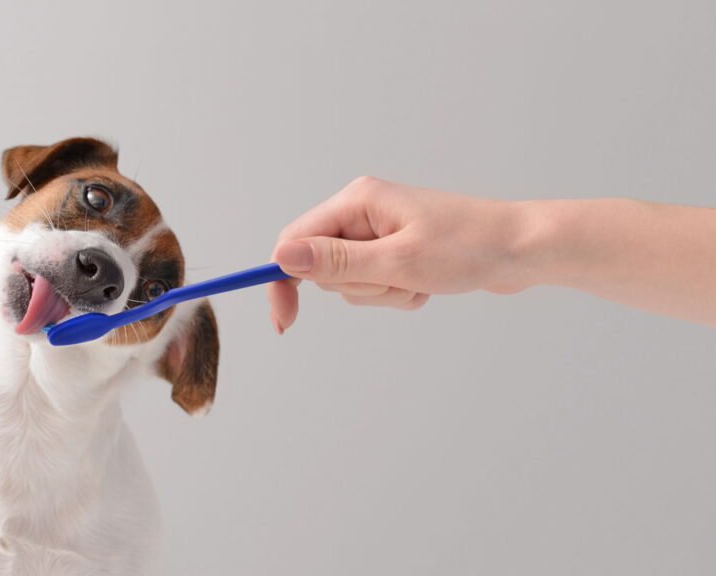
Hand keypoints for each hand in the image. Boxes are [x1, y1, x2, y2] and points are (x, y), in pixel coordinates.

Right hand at [267, 177, 532, 332]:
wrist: (525, 249)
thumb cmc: (470, 247)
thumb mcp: (398, 262)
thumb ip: (336, 262)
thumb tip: (282, 257)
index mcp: (357, 201)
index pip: (295, 241)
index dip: (284, 281)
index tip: (284, 323)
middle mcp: (364, 212)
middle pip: (324, 267)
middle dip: (358, 287)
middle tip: (399, 280)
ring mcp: (381, 232)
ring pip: (352, 283)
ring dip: (384, 293)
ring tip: (420, 281)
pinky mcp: (398, 251)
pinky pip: (379, 286)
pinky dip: (400, 294)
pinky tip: (429, 284)